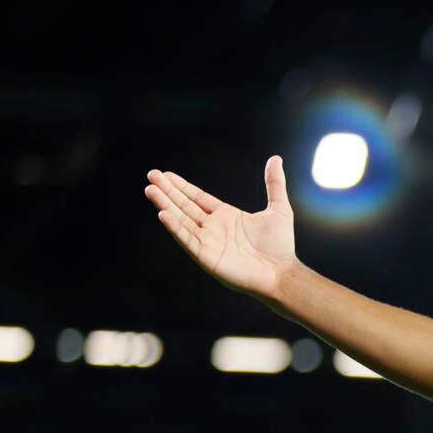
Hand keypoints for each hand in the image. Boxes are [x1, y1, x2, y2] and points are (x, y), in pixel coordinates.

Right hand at [144, 157, 298, 299]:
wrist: (282, 273)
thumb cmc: (280, 245)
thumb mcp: (279, 208)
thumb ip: (274, 183)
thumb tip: (276, 159)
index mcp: (225, 216)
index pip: (197, 198)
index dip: (181, 186)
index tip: (166, 174)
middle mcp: (213, 228)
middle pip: (184, 206)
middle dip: (167, 191)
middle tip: (151, 175)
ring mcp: (208, 242)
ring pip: (181, 219)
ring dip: (165, 205)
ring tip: (151, 190)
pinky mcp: (206, 256)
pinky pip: (187, 239)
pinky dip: (175, 227)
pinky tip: (163, 213)